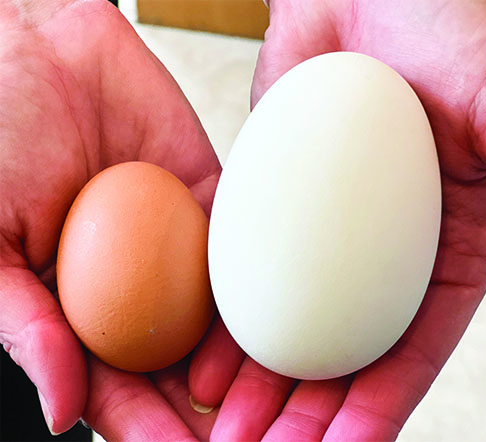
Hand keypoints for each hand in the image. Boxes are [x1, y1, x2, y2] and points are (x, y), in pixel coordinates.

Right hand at [0, 0, 220, 438]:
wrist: (39, 50)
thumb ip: (22, 323)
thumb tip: (65, 407)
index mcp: (80, 303)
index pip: (117, 385)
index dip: (144, 427)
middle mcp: (135, 282)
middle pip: (176, 364)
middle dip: (203, 411)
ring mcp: (177, 243)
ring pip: (216, 318)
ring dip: (239, 368)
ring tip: (260, 411)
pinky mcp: (211, 200)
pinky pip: (239, 253)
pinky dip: (252, 294)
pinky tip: (267, 334)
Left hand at [189, 1, 485, 439]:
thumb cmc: (440, 23)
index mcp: (443, 246)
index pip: (409, 349)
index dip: (375, 407)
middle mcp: (378, 250)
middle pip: (340, 352)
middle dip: (305, 411)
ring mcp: (319, 232)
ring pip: (287, 325)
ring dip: (257, 380)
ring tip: (224, 425)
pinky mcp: (270, 204)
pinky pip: (246, 273)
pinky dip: (226, 321)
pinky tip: (202, 359)